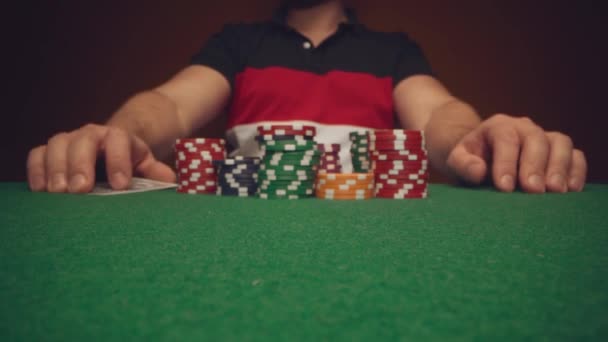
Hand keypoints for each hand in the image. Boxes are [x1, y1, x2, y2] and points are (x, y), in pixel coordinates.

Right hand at [27, 124, 175, 192]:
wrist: (113, 148)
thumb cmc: (131, 161)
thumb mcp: (147, 164)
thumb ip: (157, 173)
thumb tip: (171, 183)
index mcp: (120, 136)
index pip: (119, 141)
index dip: (119, 161)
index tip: (120, 185)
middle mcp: (92, 134)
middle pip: (83, 141)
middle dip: (81, 165)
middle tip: (81, 190)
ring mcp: (70, 140)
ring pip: (58, 145)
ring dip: (56, 168)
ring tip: (58, 192)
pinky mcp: (51, 151)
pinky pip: (38, 154)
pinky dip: (36, 169)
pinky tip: (40, 190)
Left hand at [446, 114, 586, 192]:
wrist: (484, 158)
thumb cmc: (471, 161)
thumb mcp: (457, 161)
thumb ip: (463, 165)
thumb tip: (479, 171)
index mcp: (498, 126)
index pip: (505, 139)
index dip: (506, 163)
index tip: (505, 187)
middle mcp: (524, 128)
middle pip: (536, 139)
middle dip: (535, 166)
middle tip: (533, 191)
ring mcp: (544, 137)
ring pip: (560, 143)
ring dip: (559, 167)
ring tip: (555, 191)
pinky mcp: (559, 151)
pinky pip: (575, 155)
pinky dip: (576, 170)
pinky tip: (571, 189)